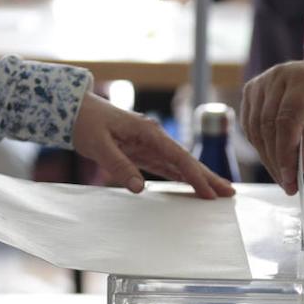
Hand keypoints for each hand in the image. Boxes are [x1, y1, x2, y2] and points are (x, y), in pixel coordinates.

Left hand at [71, 93, 234, 198]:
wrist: (74, 109)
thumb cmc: (85, 123)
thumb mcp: (99, 145)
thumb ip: (119, 166)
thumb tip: (140, 188)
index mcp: (149, 132)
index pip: (179, 158)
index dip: (196, 177)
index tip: (210, 193)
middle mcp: (155, 137)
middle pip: (187, 160)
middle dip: (208, 177)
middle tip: (229, 193)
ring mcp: (150, 144)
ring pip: (180, 165)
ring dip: (199, 178)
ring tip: (217, 193)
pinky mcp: (143, 151)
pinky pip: (167, 166)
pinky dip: (182, 177)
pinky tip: (193, 187)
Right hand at [240, 60, 303, 193]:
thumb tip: (302, 166)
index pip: (287, 121)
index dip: (286, 153)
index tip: (291, 180)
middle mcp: (278, 76)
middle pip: (268, 126)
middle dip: (276, 161)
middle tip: (288, 186)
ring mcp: (262, 82)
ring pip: (255, 129)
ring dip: (267, 158)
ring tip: (283, 177)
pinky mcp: (252, 91)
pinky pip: (250, 125)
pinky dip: (260, 146)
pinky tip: (275, 158)